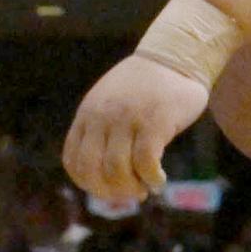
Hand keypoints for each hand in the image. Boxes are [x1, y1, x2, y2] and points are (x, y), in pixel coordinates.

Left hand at [64, 52, 211, 209]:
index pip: (74, 161)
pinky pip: (146, 162)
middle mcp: (103, 118)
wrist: (176, 56)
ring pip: (117, 169)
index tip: (108, 190)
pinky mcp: (155, 122)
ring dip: (131, 188)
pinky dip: (151, 178)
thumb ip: (103, 129)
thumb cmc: (148, 86)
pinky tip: (160, 181)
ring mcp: (128, 119)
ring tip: (145, 189)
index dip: (88, 184)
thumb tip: (105, 171)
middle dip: (109, 191)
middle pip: (92, 169)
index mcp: (88, 114)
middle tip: (129, 195)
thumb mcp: (112, 103)